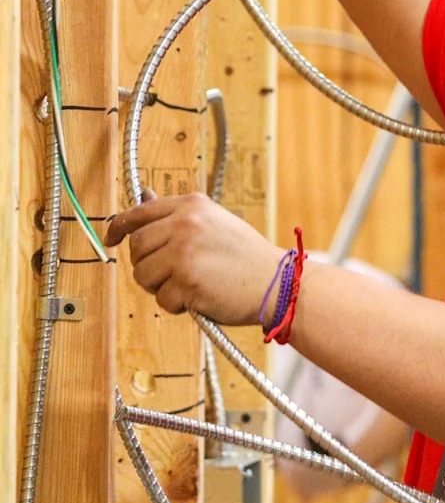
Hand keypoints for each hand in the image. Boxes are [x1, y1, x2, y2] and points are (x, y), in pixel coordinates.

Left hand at [105, 192, 282, 323]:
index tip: (110, 238)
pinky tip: (199, 298)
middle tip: (167, 275)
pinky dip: (176, 305)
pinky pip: (162, 299)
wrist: (277, 282)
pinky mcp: (186, 281)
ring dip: (159, 287)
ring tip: (186, 286)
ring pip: (143, 275)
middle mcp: (185, 224)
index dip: (119, 227)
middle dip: (146, 265)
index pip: (140, 212)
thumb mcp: (214, 222)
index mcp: (191, 205)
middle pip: (137, 247)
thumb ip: (178, 215)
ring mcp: (184, 252)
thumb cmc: (247, 256)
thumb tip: (143, 197)